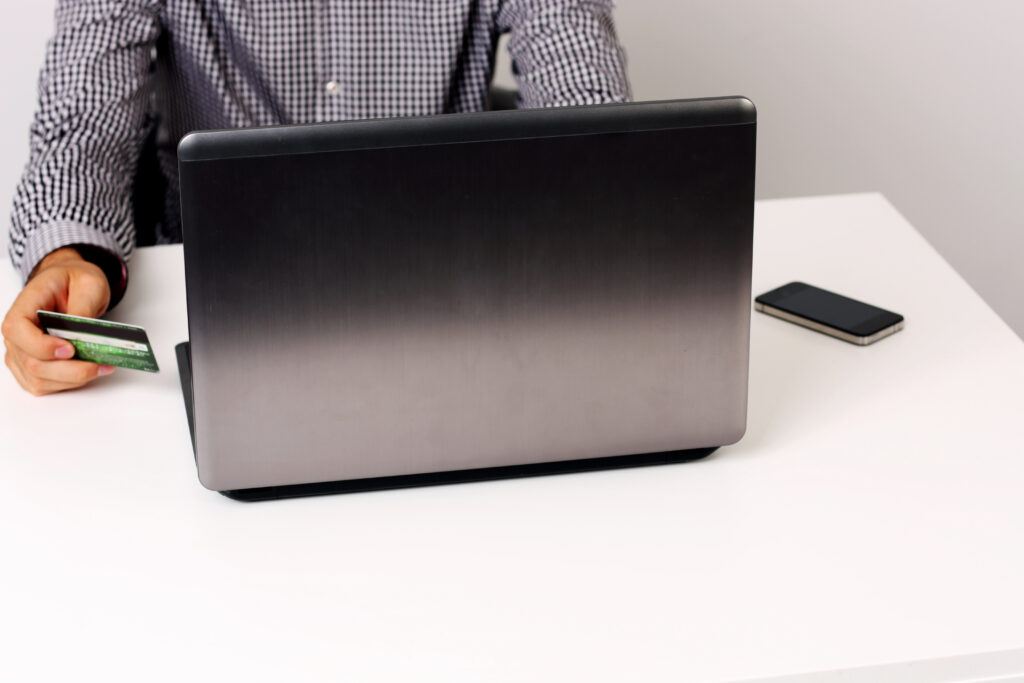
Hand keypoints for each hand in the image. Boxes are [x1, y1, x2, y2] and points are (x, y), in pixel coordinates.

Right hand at [3, 247, 113, 395]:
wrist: (71, 287)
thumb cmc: (75, 282)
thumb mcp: (88, 283)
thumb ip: (83, 306)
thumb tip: (82, 333)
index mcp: (24, 306)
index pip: (17, 330)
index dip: (41, 345)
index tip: (70, 349)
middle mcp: (16, 334)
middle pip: (32, 364)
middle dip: (70, 370)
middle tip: (99, 364)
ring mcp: (22, 353)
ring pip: (40, 380)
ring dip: (73, 379)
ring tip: (101, 367)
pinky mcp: (32, 368)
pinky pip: (45, 386)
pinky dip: (69, 384)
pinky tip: (89, 372)